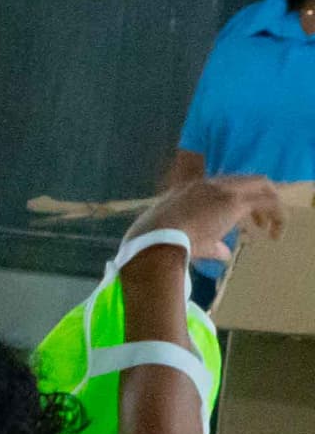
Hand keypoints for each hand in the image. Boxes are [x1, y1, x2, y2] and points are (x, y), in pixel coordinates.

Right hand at [129, 173, 284, 266]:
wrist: (156, 238)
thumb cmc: (157, 240)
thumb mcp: (179, 238)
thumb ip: (207, 244)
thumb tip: (223, 253)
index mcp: (190, 190)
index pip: (222, 186)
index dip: (235, 200)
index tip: (239, 218)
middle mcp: (208, 184)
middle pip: (245, 180)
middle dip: (258, 197)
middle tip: (259, 221)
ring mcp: (221, 191)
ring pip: (261, 185)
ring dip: (270, 206)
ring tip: (271, 227)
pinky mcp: (234, 202)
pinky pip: (268, 202)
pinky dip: (278, 216)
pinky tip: (276, 233)